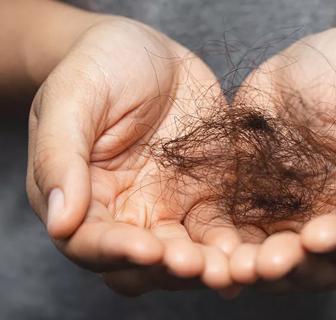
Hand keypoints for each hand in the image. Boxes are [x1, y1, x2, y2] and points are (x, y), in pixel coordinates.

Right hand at [26, 17, 240, 293]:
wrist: (148, 53)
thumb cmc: (99, 68)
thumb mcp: (71, 100)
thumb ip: (60, 156)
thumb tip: (61, 221)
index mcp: (83, 197)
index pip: (91, 242)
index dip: (117, 251)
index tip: (148, 249)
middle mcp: (125, 213)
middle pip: (142, 263)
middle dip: (169, 269)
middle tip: (197, 266)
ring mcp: (167, 207)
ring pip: (185, 254)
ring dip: (207, 266)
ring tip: (232, 267)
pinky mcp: (203, 196)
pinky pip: (218, 229)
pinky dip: (233, 244)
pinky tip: (250, 249)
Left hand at [228, 27, 335, 290]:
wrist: (317, 65)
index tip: (319, 235)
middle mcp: (328, 223)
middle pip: (312, 263)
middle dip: (289, 265)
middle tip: (266, 263)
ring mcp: (285, 215)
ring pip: (267, 254)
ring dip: (248, 264)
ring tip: (231, 264)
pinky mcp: (248, 200)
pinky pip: (232, 227)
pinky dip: (217, 240)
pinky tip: (201, 245)